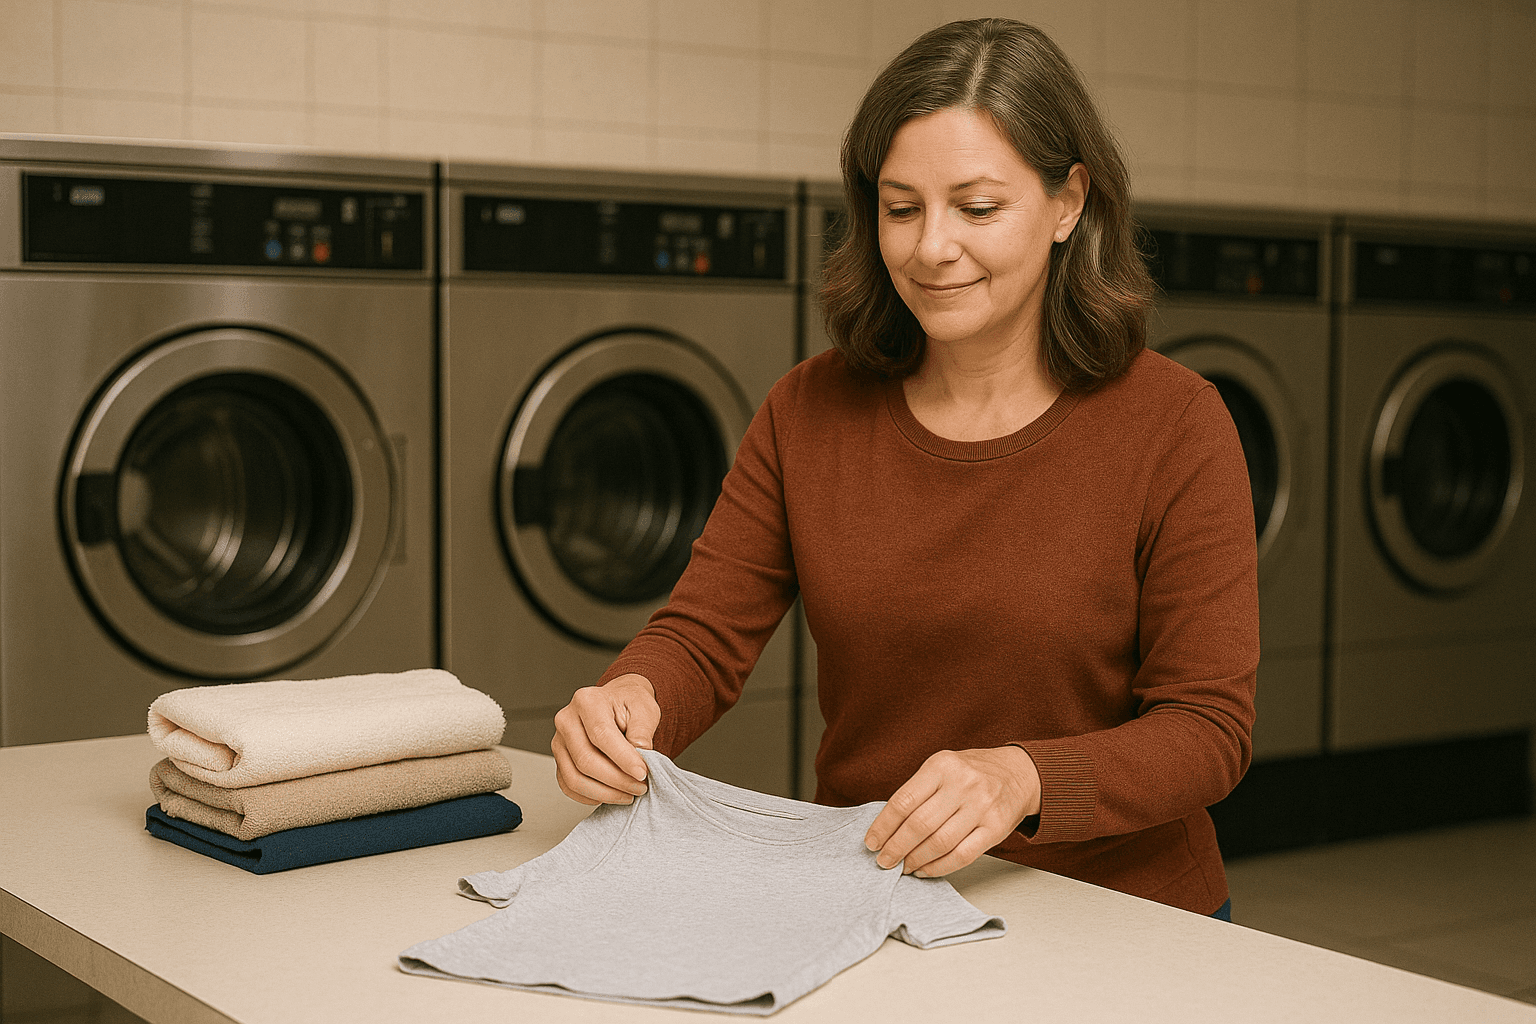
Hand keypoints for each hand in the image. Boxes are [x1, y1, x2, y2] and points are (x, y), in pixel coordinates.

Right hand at [551, 674, 660, 805]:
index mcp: (588, 701)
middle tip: (640, 787)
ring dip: (604, 793)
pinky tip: (610, 794)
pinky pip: (568, 786)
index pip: (602, 735)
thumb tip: (640, 756)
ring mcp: (559, 741)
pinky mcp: (559, 758)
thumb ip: (642, 731)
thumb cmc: (629, 704)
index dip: (623, 759)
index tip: (642, 773)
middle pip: (586, 760)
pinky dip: (590, 796)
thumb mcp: (644, 709)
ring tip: (628, 794)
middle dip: (616, 780)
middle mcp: (567, 720)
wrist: (617, 703)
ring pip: (575, 778)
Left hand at [864, 746, 1040, 877]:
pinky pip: (962, 855)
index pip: (903, 801)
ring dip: (916, 860)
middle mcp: (962, 784)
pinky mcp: (996, 828)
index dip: (883, 826)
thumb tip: (886, 828)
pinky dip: (939, 867)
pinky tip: (925, 870)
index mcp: (942, 765)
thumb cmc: (971, 773)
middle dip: (896, 848)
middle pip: (919, 825)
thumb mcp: (942, 767)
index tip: (871, 842)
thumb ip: (918, 792)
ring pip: (940, 843)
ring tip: (903, 867)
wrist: (1018, 774)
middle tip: (884, 861)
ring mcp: (981, 806)